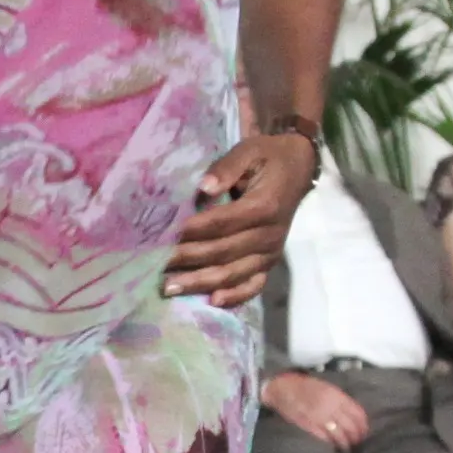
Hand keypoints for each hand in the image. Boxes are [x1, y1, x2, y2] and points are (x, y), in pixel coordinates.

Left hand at [169, 126, 321, 309]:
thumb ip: (226, 168)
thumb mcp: (248, 151)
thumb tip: (203, 188)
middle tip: (154, 264)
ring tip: (169, 287)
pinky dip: (234, 296)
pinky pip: (253, 286)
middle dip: (186, 259)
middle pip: (221, 252)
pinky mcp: (271, 263)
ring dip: (200, 282)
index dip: (190, 231)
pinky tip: (211, 300)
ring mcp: (271, 252)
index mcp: (263, 206)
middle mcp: (269, 235)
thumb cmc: (268, 158)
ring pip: (232, 274)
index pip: (219, 223)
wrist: (299, 169)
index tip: (161, 236)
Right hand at [257, 370, 369, 450]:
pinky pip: (326, 439)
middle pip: (351, 427)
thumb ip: (339, 399)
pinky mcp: (310, 427)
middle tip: (358, 442)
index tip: (365, 430)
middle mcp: (330, 407)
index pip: (357, 413)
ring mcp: (320, 418)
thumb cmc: (305, 386)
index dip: (363, 424)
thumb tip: (352, 413)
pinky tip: (334, 446)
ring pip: (340, 435)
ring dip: (346, 444)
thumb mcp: (326, 387)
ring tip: (348, 447)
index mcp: (336, 396)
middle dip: (357, 436)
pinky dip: (332, 444)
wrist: (282, 389)